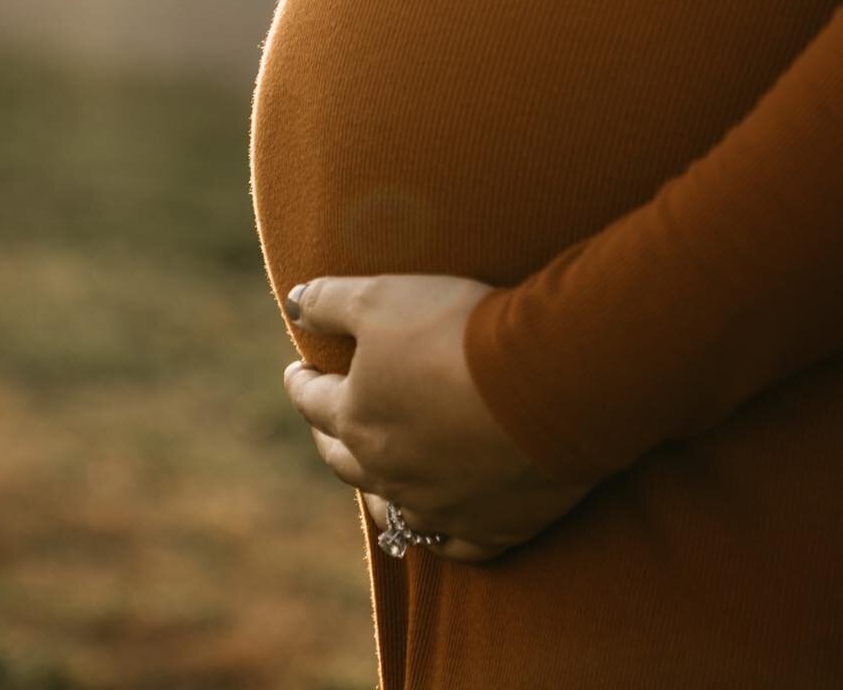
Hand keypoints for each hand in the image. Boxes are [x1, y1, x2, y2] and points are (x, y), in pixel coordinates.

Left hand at [281, 274, 595, 562]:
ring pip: (392, 509)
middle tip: (324, 420)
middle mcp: (389, 472)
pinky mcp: (494, 527)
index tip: (297, 369)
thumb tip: (293, 303)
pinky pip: (454, 545)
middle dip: (328, 435)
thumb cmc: (458, 331)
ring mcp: (440, 507)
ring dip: (375, 490)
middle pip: (343, 458)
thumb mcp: (380, 296)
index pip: (312, 400)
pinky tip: (436, 524)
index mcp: (357, 418)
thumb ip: (327, 301)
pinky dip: (439, 533)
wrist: (549, 379)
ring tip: (371, 479)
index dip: (301, 381)